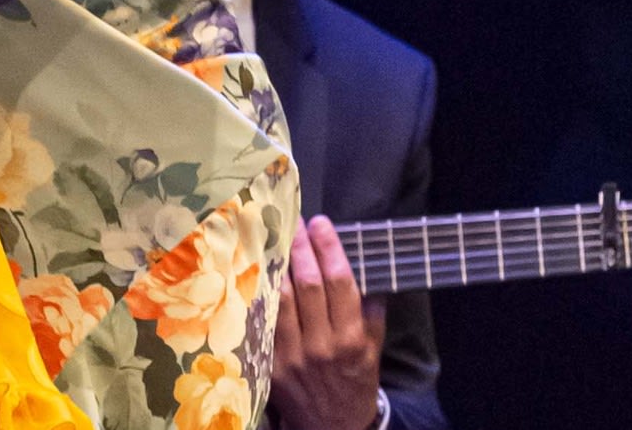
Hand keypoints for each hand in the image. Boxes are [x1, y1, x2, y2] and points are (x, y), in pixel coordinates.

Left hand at [274, 215, 385, 429]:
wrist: (333, 428)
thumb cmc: (355, 384)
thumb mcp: (373, 352)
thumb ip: (372, 315)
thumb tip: (370, 274)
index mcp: (351, 339)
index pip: (340, 283)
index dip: (330, 249)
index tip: (322, 224)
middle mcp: (321, 345)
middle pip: (308, 285)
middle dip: (302, 248)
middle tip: (296, 222)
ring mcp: (293, 356)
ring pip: (281, 299)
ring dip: (278, 266)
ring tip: (274, 239)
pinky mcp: (271, 365)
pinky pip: (264, 322)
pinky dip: (262, 296)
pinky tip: (258, 274)